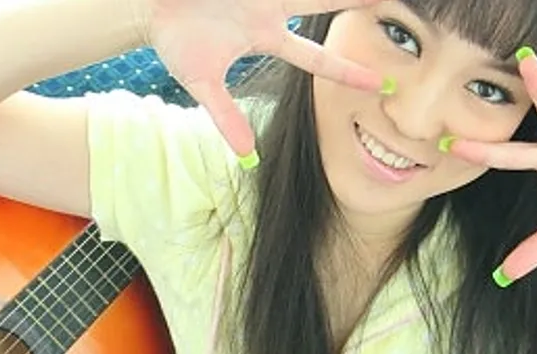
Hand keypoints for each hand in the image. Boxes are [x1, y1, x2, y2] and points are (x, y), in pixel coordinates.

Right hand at [139, 0, 384, 158]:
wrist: (147, 7)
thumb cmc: (176, 41)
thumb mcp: (202, 83)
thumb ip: (226, 118)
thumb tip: (246, 156)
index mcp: (265, 35)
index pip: (316, 58)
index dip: (347, 71)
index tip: (380, 82)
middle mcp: (269, 7)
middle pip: (323, 3)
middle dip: (355, 1)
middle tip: (389, 2)